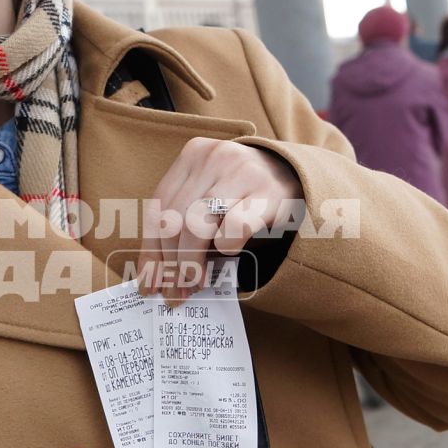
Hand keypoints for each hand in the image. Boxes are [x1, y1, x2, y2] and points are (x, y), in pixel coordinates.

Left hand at [134, 137, 301, 305]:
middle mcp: (214, 156)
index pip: (157, 208)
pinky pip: (233, 228)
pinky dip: (226, 246)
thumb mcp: (208, 198)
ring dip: (191, 263)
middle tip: (175, 293)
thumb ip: (180, 225)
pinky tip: (229, 253)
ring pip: (195, 225)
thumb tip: (152, 276)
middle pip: (173, 220)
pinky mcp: (268, 192)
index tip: (150, 283)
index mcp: (193, 154)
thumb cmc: (244, 193)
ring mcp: (242, 171)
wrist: (297, 174)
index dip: (151, 250)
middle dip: (170, 265)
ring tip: (196, 283)